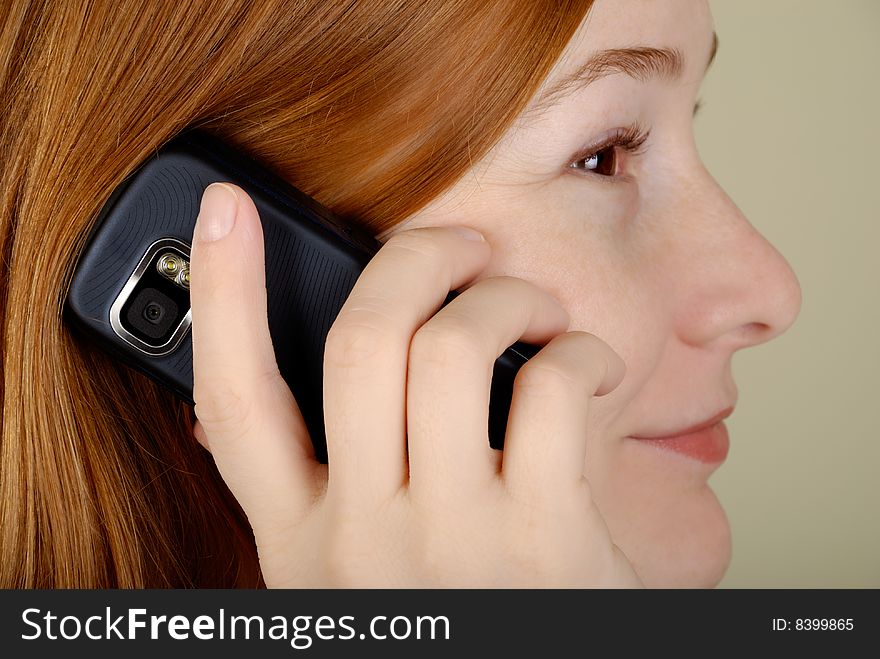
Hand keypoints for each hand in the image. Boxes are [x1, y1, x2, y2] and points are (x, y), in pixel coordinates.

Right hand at [189, 182, 641, 586]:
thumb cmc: (454, 628)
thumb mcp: (361, 579)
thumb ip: (330, 494)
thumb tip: (294, 397)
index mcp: (302, 544)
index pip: (231, 402)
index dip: (221, 294)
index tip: (227, 210)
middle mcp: (363, 538)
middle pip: (362, 339)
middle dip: (418, 258)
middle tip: (462, 246)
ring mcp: (451, 539)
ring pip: (454, 345)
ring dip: (509, 297)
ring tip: (538, 312)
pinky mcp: (544, 540)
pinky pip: (552, 387)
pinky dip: (581, 352)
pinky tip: (590, 370)